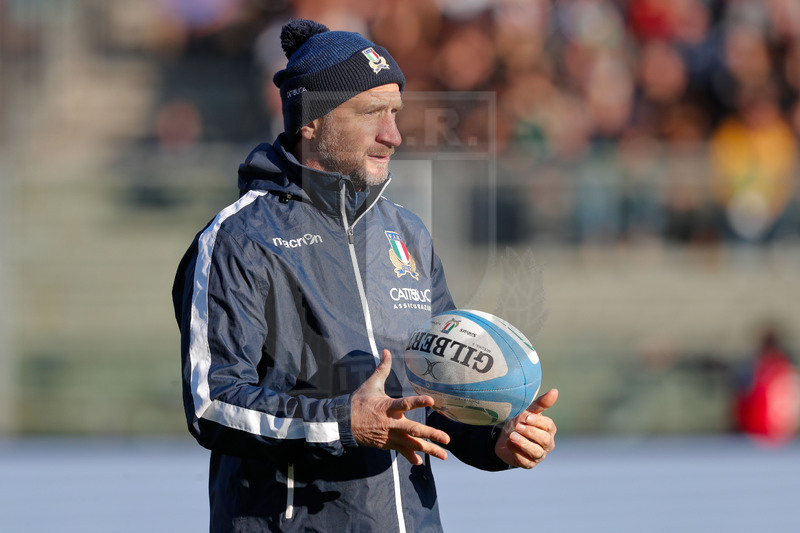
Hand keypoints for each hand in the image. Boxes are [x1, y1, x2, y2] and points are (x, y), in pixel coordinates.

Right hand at [351, 349, 450, 464]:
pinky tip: (420, 462)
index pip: (406, 404)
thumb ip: (382, 369)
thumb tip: (386, 351)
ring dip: (429, 450)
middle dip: (431, 435)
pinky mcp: (387, 444)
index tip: (432, 401)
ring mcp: (390, 436)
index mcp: (388, 407)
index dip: (419, 402)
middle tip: (447, 439)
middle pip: (414, 430)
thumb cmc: (359, 402)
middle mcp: (391, 424)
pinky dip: (410, 457)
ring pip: (412, 444)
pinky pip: (401, 451)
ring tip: (444, 455)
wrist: (344, 424)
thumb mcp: (371, 385)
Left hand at [494, 389, 557, 468]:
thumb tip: (555, 391)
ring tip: (512, 436)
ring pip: (536, 452)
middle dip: (530, 433)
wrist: (504, 436)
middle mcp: (547, 443)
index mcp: (549, 429)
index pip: (548, 426)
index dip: (538, 422)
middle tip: (518, 426)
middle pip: (544, 440)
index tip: (526, 417)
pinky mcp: (529, 464)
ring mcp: (539, 455)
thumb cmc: (520, 421)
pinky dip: (516, 452)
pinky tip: (509, 444)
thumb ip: (541, 403)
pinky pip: (525, 461)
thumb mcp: (528, 411)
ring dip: (523, 443)